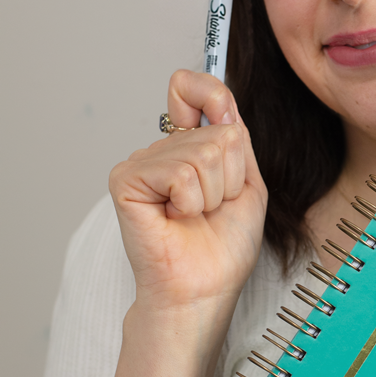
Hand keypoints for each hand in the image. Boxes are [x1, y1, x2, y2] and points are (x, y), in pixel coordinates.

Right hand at [109, 70, 267, 313]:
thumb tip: (222, 97)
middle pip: (219, 132)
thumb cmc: (223, 247)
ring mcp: (142, 163)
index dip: (210, 92)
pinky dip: (192, 201)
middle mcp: (162, 150)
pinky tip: (176, 218)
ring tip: (195, 216)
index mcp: (188, 147)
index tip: (222, 112)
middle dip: (231, 178)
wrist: (204, 288)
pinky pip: (180, 172)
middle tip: (212, 209)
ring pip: (205, 153)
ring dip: (214, 194)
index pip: (191, 88)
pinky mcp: (126, 180)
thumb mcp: (248, 184)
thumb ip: (236, 138)